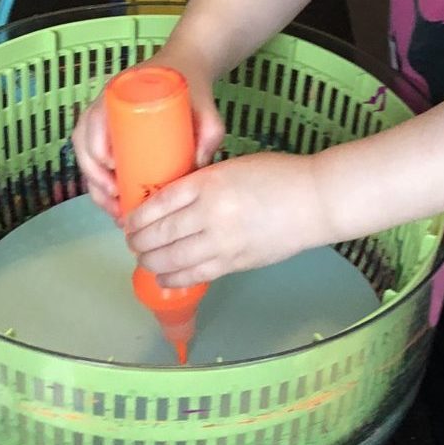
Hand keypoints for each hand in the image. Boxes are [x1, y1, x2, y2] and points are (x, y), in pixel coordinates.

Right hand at [72, 58, 224, 217]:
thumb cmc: (193, 89)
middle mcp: (105, 106)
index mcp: (120, 94)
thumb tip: (197, 168)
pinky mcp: (112, 132)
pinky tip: (112, 200)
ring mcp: (105, 119)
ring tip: (115, 208)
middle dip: (95, 178)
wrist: (188, 68)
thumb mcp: (206, 110)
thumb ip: (209, 135)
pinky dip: (98, 180)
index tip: (113, 170)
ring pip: (87, 155)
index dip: (96, 149)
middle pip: (84, 144)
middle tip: (117, 200)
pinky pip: (95, 157)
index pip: (93, 122)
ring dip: (95, 184)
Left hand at [125, 150, 327, 286]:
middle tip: (131, 242)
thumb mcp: (231, 167)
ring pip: (172, 258)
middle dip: (138, 241)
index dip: (137, 216)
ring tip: (143, 259)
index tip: (128, 220)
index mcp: (208, 183)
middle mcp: (210, 214)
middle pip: (159, 233)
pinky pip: (195, 274)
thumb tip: (169, 201)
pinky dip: (173, 277)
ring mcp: (223, 241)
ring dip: (150, 261)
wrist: (315, 200)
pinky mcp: (235, 262)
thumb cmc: (277, 175)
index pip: (159, 202)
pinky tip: (163, 276)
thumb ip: (201, 183)